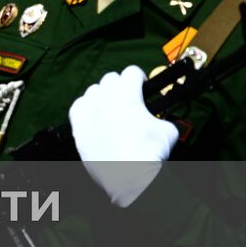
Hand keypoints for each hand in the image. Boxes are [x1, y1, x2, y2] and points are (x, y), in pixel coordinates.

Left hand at [70, 65, 179, 207]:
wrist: (127, 175)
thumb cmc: (148, 153)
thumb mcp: (168, 130)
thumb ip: (160, 117)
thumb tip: (159, 120)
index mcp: (127, 93)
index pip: (131, 72)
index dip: (140, 78)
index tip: (142, 86)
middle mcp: (104, 97)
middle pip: (110, 79)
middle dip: (121, 85)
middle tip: (128, 99)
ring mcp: (88, 110)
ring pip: (93, 91)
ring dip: (103, 95)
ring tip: (111, 108)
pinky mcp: (77, 125)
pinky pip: (78, 106)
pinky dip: (86, 108)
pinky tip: (94, 116)